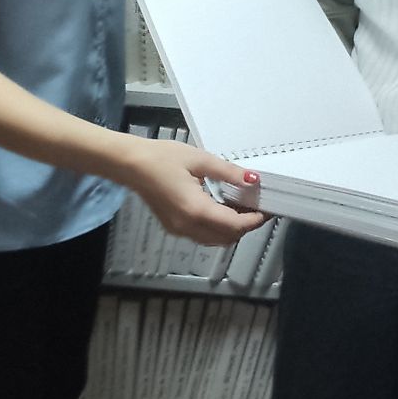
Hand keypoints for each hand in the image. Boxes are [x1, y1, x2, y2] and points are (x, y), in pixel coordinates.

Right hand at [123, 137, 267, 245]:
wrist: (130, 164)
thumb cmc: (163, 158)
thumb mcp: (200, 160)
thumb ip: (229, 173)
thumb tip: (254, 180)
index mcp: (196, 210)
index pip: (234, 225)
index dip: (254, 221)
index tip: (267, 210)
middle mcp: (188, 227)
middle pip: (226, 238)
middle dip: (245, 227)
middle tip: (256, 207)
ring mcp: (179, 230)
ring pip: (214, 240)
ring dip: (232, 230)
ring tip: (241, 207)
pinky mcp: (173, 228)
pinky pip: (202, 236)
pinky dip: (217, 228)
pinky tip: (222, 210)